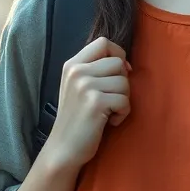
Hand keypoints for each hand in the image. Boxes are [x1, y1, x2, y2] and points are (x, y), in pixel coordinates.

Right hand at [42, 36, 130, 171]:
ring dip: (123, 100)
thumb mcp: (78, 86)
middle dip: (122, 82)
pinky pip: (125, 100)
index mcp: (72, 64)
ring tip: (108, 112)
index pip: (104, 42)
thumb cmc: (76, 118)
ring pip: (124, 82)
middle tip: (110, 100)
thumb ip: (95, 70)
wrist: (63, 148)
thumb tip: (126, 64)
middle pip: (118, 62)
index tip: (118, 74)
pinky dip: (122, 114)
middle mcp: (77, 71)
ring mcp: (85, 86)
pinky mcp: (95, 102)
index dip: (118, 55)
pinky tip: (109, 121)